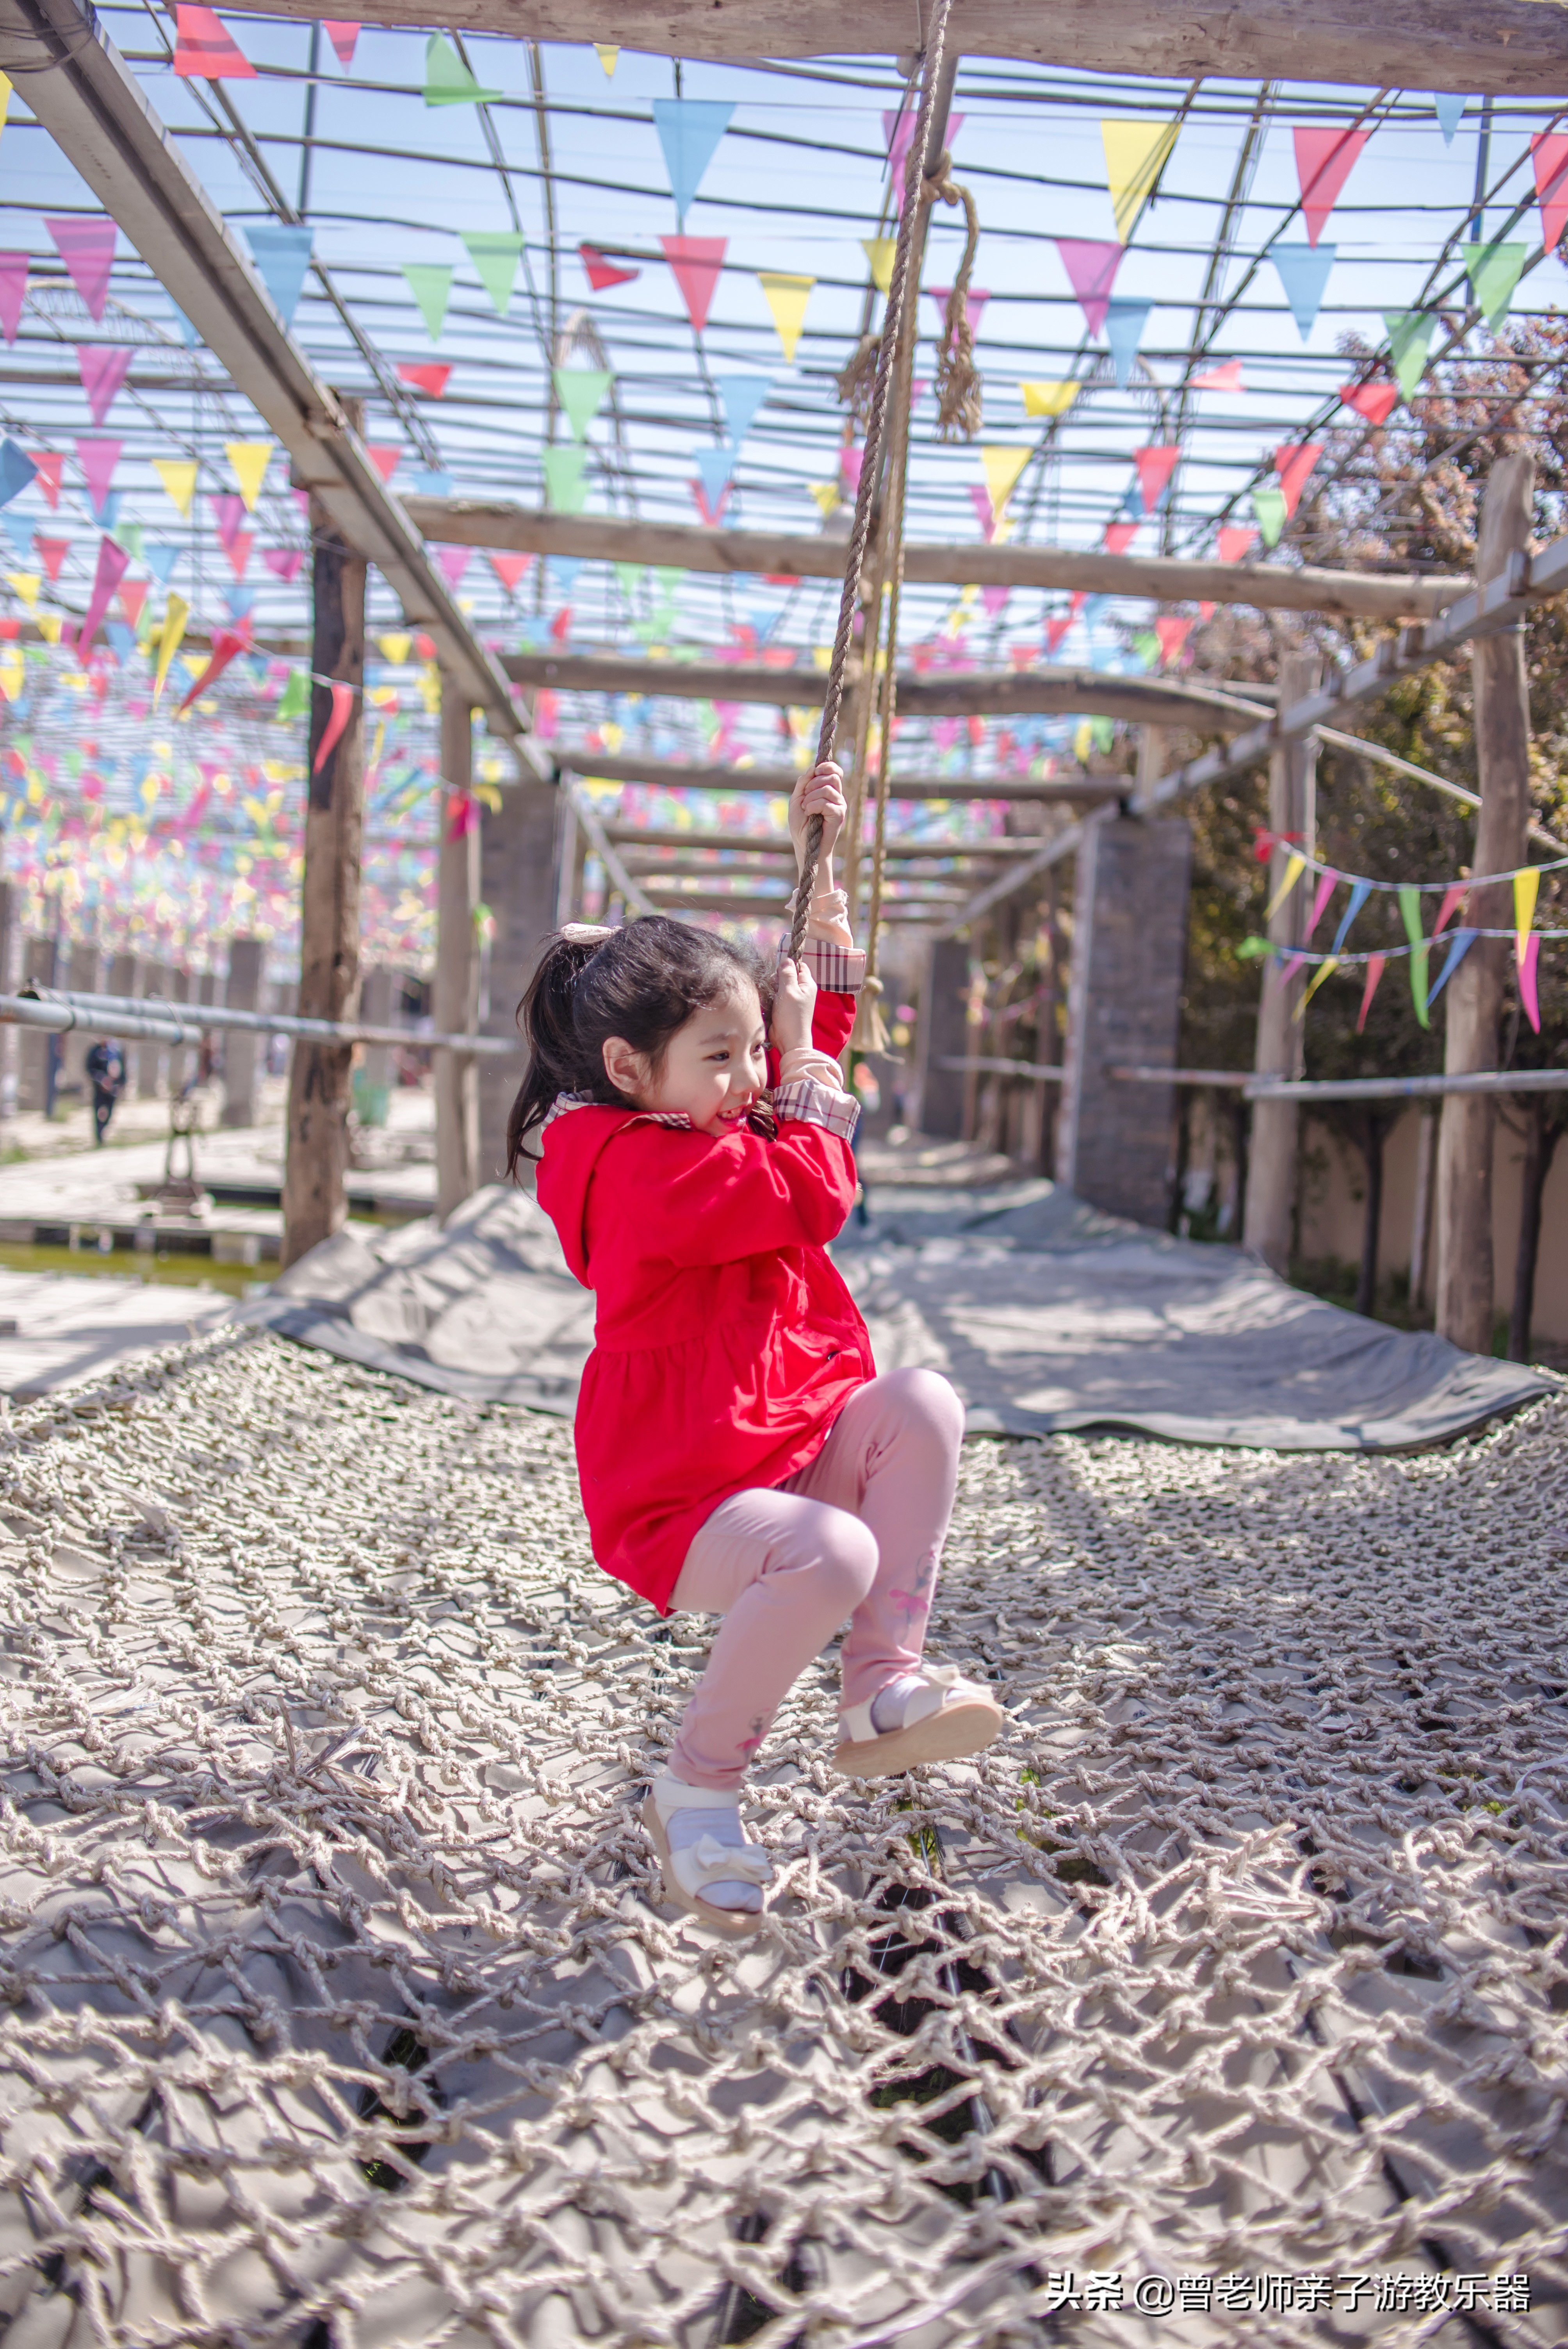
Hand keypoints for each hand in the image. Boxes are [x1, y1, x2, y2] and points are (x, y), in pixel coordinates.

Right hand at [770, 949, 817, 1056]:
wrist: (788, 1039)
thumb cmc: (791, 1016)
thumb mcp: (789, 991)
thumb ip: (787, 974)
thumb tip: (786, 959)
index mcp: (807, 984)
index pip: (799, 966)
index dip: (789, 965)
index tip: (779, 970)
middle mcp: (801, 990)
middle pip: (787, 975)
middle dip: (778, 977)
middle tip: (774, 986)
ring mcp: (792, 999)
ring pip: (779, 985)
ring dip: (773, 988)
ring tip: (771, 996)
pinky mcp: (784, 1006)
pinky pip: (776, 995)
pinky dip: (771, 996)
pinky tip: (768, 1001)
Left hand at [788, 760, 846, 876]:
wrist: (804, 845)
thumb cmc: (800, 825)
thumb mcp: (797, 799)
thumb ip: (803, 783)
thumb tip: (813, 768)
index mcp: (828, 790)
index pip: (835, 770)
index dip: (826, 766)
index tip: (815, 772)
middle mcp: (837, 796)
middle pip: (833, 776)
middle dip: (814, 783)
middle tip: (805, 796)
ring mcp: (840, 805)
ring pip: (827, 788)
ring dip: (811, 797)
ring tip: (806, 809)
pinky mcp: (839, 815)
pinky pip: (826, 802)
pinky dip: (813, 806)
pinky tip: (809, 814)